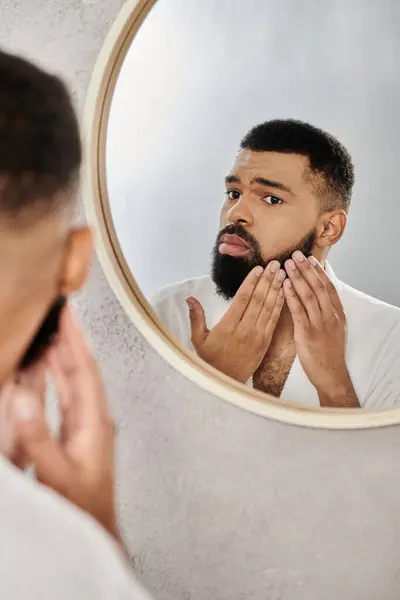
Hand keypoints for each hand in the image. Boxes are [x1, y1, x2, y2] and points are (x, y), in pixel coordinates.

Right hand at [8, 307, 119, 538]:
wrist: (96, 531)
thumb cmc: (82, 508)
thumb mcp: (57, 474)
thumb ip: (39, 438)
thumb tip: (22, 397)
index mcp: (95, 421)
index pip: (85, 370)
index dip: (75, 340)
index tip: (67, 314)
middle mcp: (94, 418)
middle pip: (81, 370)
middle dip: (70, 341)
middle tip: (58, 314)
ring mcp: (86, 426)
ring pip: (73, 381)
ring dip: (62, 356)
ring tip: (51, 333)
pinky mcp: (77, 434)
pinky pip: (65, 396)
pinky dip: (55, 378)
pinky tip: (47, 371)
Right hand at [186, 262, 285, 382]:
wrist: (226, 381)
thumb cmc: (210, 358)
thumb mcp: (199, 339)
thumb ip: (196, 317)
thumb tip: (189, 298)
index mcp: (228, 326)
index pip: (242, 299)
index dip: (251, 283)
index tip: (259, 269)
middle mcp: (244, 329)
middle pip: (258, 300)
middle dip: (268, 280)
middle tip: (276, 264)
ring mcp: (257, 336)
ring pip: (269, 308)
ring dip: (276, 289)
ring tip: (282, 273)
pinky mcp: (265, 342)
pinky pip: (274, 320)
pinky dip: (280, 305)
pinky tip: (284, 293)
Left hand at [283, 251, 358, 407]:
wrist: (331, 374)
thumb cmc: (329, 352)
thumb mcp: (334, 328)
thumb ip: (327, 311)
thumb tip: (318, 294)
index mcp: (337, 313)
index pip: (328, 286)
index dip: (319, 271)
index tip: (310, 258)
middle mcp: (330, 316)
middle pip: (318, 286)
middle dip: (306, 269)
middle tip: (295, 254)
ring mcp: (320, 324)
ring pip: (309, 295)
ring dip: (297, 278)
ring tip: (287, 264)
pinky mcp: (308, 333)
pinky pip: (299, 311)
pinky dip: (292, 296)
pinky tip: (285, 285)